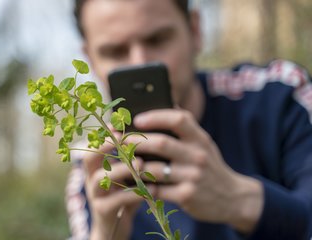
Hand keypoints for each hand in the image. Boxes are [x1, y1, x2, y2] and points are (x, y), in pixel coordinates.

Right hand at [82, 141, 144, 239]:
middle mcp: (91, 181)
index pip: (92, 148)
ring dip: (122, 169)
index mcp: (96, 170)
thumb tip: (147, 139)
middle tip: (123, 140)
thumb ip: (130, 162)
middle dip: (105, 147)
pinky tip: (152, 189)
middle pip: (89, 159)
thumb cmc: (123, 199)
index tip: (116, 126)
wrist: (114, 230)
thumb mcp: (125, 179)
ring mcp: (95, 197)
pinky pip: (116, 200)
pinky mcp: (103, 212)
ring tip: (141, 164)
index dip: (102, 136)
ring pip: (101, 178)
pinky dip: (134, 193)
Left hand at [130, 109, 263, 233]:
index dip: (156, 117)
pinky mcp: (187, 196)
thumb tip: (153, 113)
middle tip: (119, 141)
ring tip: (121, 162)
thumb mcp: (203, 144)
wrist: (233, 197)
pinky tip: (133, 182)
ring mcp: (193, 177)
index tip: (137, 120)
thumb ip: (184, 130)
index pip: (179, 119)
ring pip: (155, 169)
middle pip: (161, 144)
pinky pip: (157, 190)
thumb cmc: (209, 166)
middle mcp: (198, 156)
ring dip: (134, 166)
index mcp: (200, 139)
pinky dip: (143, 186)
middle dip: (136, 142)